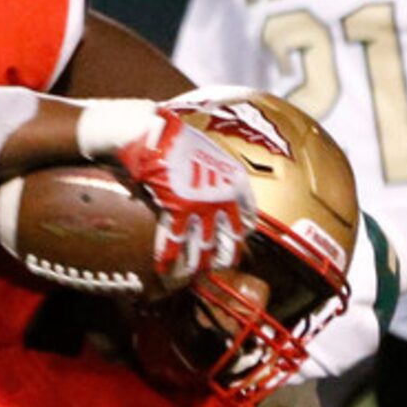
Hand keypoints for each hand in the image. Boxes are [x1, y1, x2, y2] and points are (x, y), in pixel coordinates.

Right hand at [83, 105, 255, 284]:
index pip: (248, 217)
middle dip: (224, 256)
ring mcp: (202, 205)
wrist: (157, 133)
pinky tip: (164, 267)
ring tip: (192, 273)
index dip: (242, 233)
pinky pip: (175, 240)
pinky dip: (169, 256)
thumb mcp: (211, 154)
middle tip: (217, 265)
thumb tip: (214, 191)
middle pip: (230, 238)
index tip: (235, 241)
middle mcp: (224, 197)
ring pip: (204, 245)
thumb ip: (217, 177)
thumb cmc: (180, 139)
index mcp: (236, 182)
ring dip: (197, 262)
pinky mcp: (177, 209)